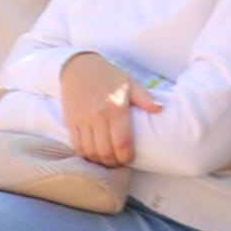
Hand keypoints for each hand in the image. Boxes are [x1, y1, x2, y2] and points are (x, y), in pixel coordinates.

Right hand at [56, 53, 145, 167]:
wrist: (79, 68)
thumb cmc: (109, 77)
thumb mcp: (131, 83)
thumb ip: (145, 98)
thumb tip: (160, 108)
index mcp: (116, 107)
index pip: (122, 141)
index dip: (126, 156)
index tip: (130, 159)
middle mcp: (98, 115)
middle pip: (105, 150)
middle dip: (113, 162)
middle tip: (119, 162)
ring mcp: (82, 120)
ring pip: (90, 151)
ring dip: (99, 160)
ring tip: (107, 160)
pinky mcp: (70, 122)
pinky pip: (76, 145)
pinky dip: (85, 154)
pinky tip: (93, 154)